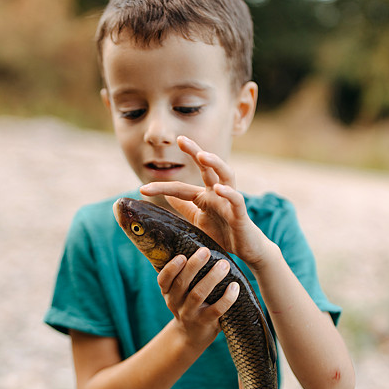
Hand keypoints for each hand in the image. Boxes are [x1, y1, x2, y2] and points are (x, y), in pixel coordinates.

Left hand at [141, 136, 272, 268]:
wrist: (245, 248)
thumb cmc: (223, 233)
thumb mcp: (198, 220)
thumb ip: (185, 207)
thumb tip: (168, 195)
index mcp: (205, 196)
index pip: (180, 188)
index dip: (162, 187)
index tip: (142, 190)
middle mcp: (217, 193)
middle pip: (207, 167)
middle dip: (194, 151)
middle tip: (180, 139)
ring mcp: (230, 201)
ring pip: (225, 175)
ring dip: (215, 163)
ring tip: (203, 155)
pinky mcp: (240, 214)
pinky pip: (236, 200)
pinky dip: (228, 193)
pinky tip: (219, 189)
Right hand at [159, 246, 239, 349]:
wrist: (191, 336)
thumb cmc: (189, 305)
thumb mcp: (180, 292)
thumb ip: (184, 274)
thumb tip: (197, 243)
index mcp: (168, 292)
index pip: (163, 279)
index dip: (171, 268)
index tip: (181, 256)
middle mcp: (176, 303)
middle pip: (182, 283)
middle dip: (194, 266)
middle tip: (206, 251)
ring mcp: (190, 314)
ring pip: (198, 294)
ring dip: (211, 278)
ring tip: (224, 264)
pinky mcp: (205, 323)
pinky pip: (216, 310)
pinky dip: (227, 298)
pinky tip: (234, 286)